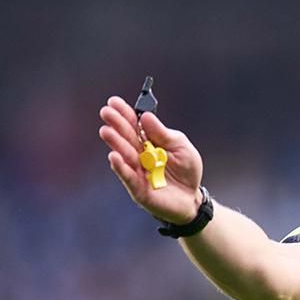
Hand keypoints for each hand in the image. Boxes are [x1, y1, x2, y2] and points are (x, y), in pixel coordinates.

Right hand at [98, 96, 202, 223]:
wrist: (192, 198)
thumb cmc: (186, 171)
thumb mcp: (181, 147)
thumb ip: (163, 133)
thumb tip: (146, 116)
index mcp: (149, 142)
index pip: (135, 125)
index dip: (124, 114)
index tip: (114, 102)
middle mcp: (139, 155)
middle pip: (126, 138)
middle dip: (116, 125)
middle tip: (106, 112)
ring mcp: (137, 171)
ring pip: (125, 156)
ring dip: (115, 143)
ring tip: (106, 131)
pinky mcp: (138, 189)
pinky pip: (128, 177)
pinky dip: (121, 167)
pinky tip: (113, 156)